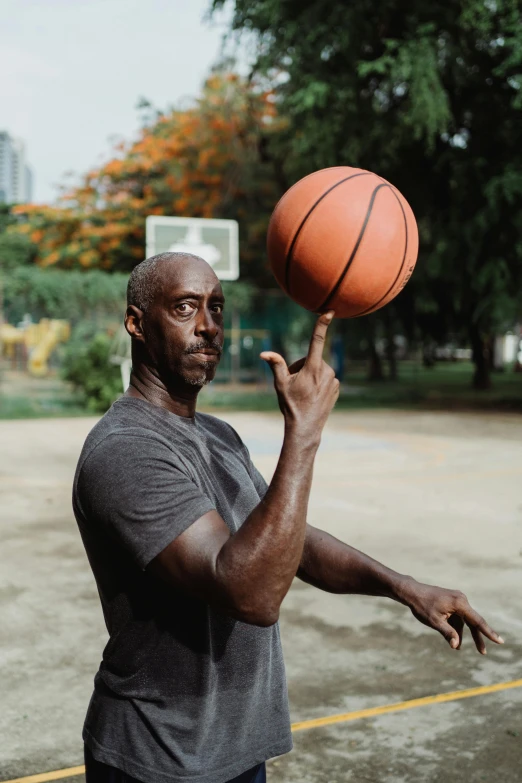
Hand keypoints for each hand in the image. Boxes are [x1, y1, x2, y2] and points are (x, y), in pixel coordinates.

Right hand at [260, 311, 339, 441]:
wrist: (306, 427)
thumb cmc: (291, 405)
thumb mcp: (280, 384)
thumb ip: (276, 364)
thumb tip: (264, 353)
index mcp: (313, 368)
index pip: (317, 341)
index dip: (322, 324)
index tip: (330, 311)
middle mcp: (326, 371)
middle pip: (310, 359)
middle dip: (301, 367)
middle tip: (295, 385)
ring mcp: (333, 380)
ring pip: (318, 369)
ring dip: (310, 376)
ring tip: (304, 392)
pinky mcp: (337, 387)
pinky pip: (325, 378)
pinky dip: (318, 383)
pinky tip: (312, 396)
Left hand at [399, 577, 503, 653]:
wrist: (412, 592)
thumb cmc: (422, 606)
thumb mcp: (434, 621)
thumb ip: (447, 633)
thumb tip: (456, 646)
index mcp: (459, 603)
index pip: (477, 621)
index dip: (488, 632)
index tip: (500, 641)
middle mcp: (461, 599)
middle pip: (473, 621)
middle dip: (477, 637)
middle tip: (483, 652)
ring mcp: (457, 599)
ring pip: (465, 620)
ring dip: (462, 634)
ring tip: (457, 647)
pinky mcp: (452, 601)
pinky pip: (458, 617)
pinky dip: (456, 627)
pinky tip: (453, 639)